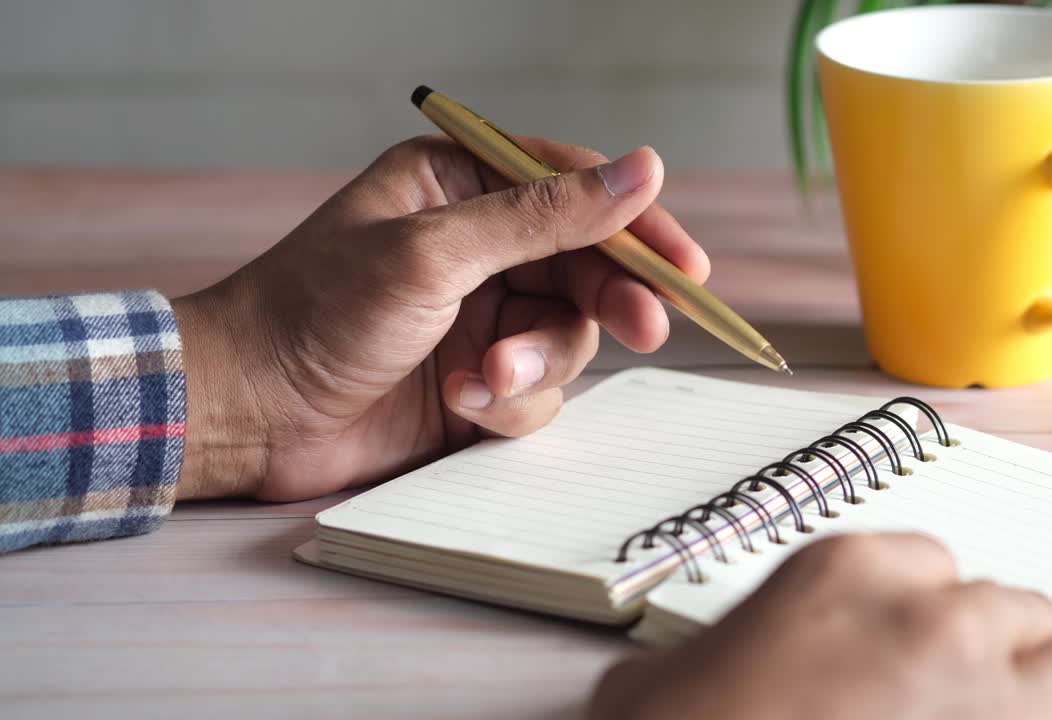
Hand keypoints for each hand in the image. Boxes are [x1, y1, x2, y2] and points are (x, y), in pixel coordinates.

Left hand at [172, 138, 707, 500]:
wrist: (251, 414)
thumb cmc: (316, 312)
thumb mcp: (435, 252)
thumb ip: (544, 217)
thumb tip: (642, 170)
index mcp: (460, 184)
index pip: (574, 187)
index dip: (636, 223)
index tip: (685, 263)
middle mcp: (477, 246)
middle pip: (586, 264)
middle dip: (610, 299)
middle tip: (647, 327)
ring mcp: (480, 315)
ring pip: (567, 335)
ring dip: (535, 362)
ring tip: (481, 379)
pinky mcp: (477, 380)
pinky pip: (536, 390)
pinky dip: (507, 402)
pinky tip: (457, 402)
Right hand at [590, 534, 1051, 719]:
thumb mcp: (678, 668)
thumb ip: (738, 642)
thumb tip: (731, 667)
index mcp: (846, 570)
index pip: (932, 562)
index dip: (938, 604)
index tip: (936, 633)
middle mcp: (928, 616)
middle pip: (1015, 606)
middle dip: (1018, 638)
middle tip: (1015, 666)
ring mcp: (983, 691)